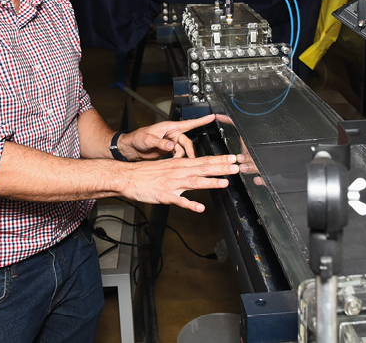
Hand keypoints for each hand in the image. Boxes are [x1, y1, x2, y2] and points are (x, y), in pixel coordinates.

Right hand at [116, 153, 243, 211]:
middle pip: (203, 168)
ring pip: (194, 182)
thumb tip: (197, 168)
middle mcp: (179, 172)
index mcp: (180, 164)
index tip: (234, 158)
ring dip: (210, 182)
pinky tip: (200, 208)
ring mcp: (173, 184)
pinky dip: (189, 204)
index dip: (220, 160)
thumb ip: (184, 167)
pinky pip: (179, 201)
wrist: (128, 177)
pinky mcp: (165, 196)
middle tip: (237, 166)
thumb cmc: (147, 172)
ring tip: (225, 183)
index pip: (204, 160)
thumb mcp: (168, 165)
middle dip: (221, 168)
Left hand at [118, 114, 215, 159]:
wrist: (130, 148)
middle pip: (187, 142)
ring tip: (178, 163)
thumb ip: (161, 143)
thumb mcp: (148, 139)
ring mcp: (171, 142)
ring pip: (183, 150)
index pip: (188, 123)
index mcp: (169, 127)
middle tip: (190, 160)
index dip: (201, 121)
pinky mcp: (168, 150)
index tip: (212, 117)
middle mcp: (172, 133)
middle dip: (189, 151)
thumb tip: (171, 146)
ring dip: (182, 157)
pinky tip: (175, 163)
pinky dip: (178, 159)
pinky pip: (178, 154)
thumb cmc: (137, 138)